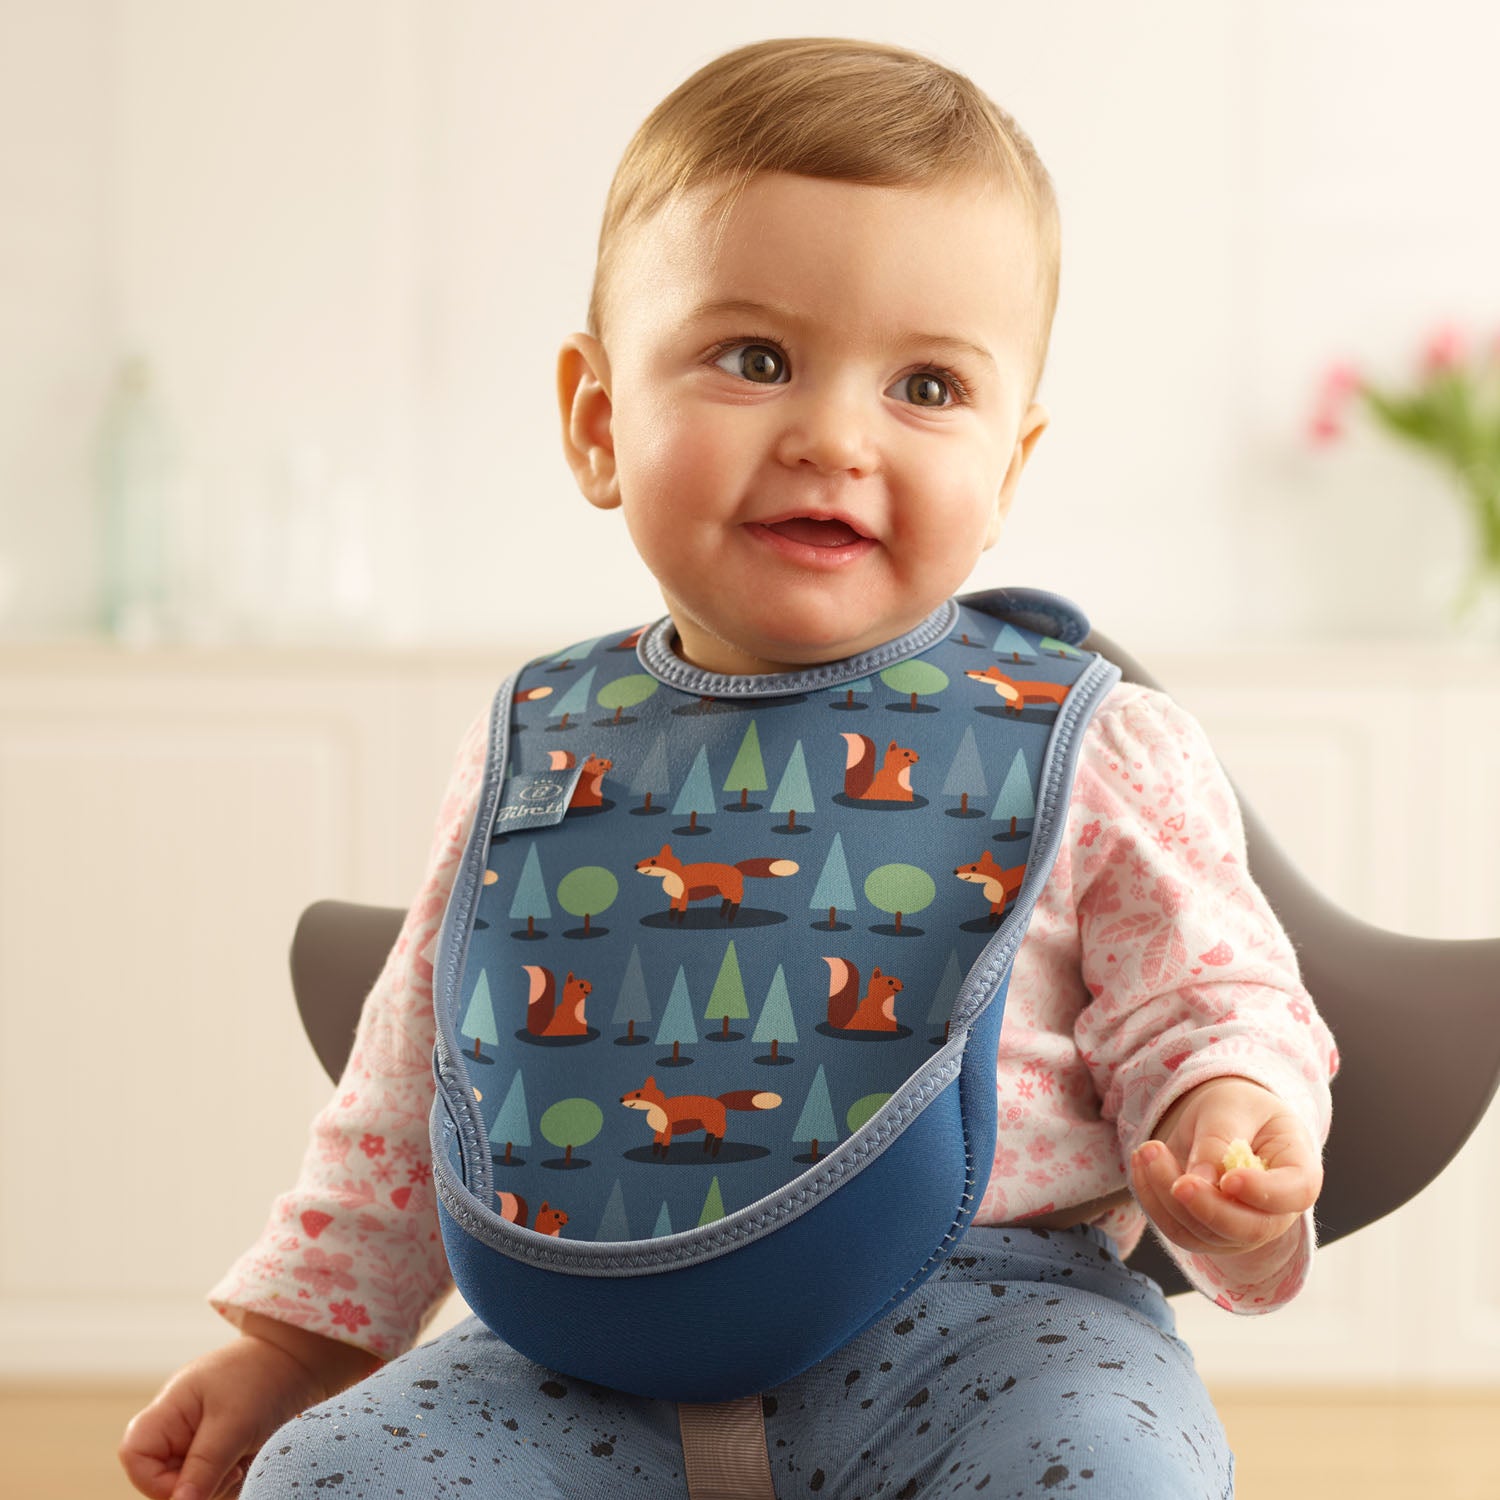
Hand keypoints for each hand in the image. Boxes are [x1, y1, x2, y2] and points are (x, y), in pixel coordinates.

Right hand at [118, 1317, 379, 1499]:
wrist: (307, 1360)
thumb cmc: (268, 1378)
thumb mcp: (235, 1423)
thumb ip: (203, 1466)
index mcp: (172, 1408)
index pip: (135, 1454)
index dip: (153, 1480)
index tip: (192, 1484)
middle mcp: (180, 1425)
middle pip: (163, 1479)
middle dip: (197, 1485)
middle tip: (233, 1468)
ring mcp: (201, 1438)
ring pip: (192, 1487)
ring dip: (220, 1485)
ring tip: (248, 1457)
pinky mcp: (224, 1449)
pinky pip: (216, 1483)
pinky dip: (234, 1480)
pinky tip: (253, 1459)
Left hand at [1129, 1076, 1322, 1257]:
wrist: (1222, 1119)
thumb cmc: (1238, 1109)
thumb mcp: (1230, 1106)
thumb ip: (1219, 1139)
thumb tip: (1200, 1181)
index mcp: (1298, 1170)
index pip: (1295, 1194)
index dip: (1264, 1193)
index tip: (1230, 1179)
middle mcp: (1276, 1211)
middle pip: (1249, 1228)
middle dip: (1207, 1206)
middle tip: (1176, 1179)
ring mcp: (1242, 1229)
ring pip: (1206, 1233)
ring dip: (1168, 1197)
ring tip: (1148, 1150)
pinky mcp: (1208, 1233)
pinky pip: (1178, 1230)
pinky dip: (1153, 1202)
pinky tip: (1142, 1166)